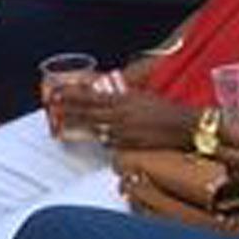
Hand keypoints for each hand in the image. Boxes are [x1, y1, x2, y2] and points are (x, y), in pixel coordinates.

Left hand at [55, 83, 193, 150]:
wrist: (184, 125)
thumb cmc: (165, 109)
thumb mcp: (141, 96)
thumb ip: (121, 97)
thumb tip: (106, 95)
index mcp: (123, 100)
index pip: (90, 97)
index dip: (71, 96)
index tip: (56, 94)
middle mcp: (121, 115)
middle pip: (87, 115)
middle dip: (68, 112)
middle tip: (53, 110)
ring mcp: (124, 132)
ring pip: (96, 130)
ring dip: (81, 127)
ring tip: (64, 124)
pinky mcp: (130, 145)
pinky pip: (110, 143)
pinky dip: (103, 139)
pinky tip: (98, 136)